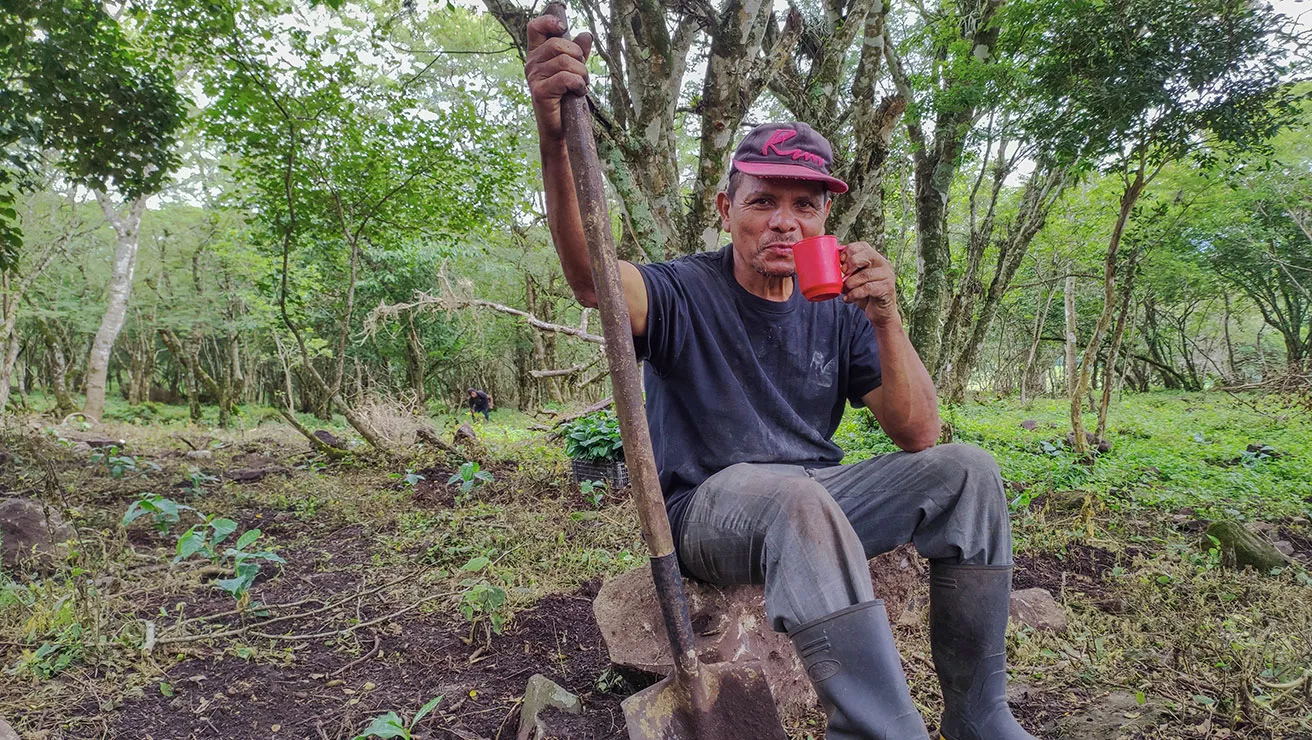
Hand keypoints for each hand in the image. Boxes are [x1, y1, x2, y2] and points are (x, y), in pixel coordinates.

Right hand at [526, 14, 592, 140]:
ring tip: (581, 84)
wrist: (559, 128)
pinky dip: (578, 84)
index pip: (535, 27)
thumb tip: (586, 35)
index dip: (549, 22)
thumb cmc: (566, 99)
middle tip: (581, 72)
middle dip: (578, 56)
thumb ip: (578, 53)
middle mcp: (532, 63)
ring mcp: (534, 77)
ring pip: (565, 61)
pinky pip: (565, 78)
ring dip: (581, 73)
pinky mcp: (540, 91)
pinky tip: (578, 92)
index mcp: (537, 54)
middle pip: (558, 43)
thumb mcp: (573, 71)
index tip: (563, 28)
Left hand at [840, 241, 899, 327]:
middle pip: (866, 255)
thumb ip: (848, 271)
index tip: (840, 260)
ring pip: (866, 274)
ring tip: (844, 289)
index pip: (863, 245)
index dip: (850, 250)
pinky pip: (868, 288)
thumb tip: (831, 267)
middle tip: (843, 274)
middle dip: (851, 263)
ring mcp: (887, 276)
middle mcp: (883, 264)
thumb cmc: (865, 294)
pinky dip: (854, 294)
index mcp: (875, 258)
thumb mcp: (855, 279)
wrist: (880, 312)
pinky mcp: (887, 288)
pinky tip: (848, 299)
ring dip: (851, 282)